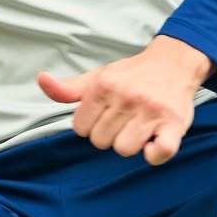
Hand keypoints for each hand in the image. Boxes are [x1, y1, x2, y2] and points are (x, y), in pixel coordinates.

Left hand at [38, 36, 212, 164]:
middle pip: (101, 141)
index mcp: (104, 86)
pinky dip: (155, 153)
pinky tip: (154, 142)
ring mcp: (152, 111)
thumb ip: (69, 88)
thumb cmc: (133, 76)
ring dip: (131, 144)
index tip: (106, 115)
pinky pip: (159, 152)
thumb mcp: (98, 77)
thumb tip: (42, 79)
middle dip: (110, 134)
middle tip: (125, 120)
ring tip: (139, 128)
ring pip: (124, 149)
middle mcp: (127, 97)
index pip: (80, 128)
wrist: (175, 63)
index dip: (91, 125)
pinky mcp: (175, 123)